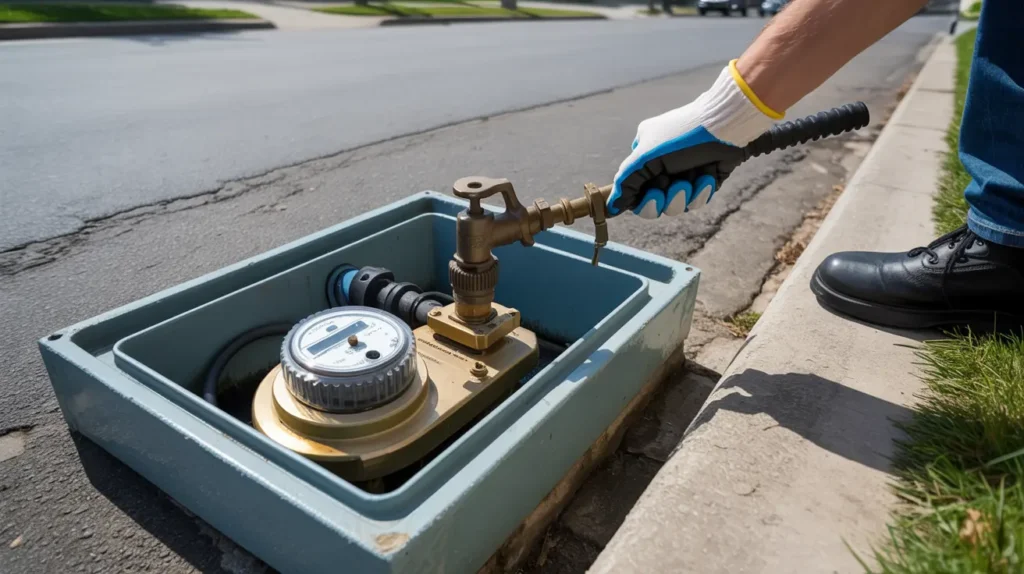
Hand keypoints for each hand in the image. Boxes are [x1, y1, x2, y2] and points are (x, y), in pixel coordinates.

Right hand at [608, 62, 782, 218]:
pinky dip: (702, 192)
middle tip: (669, 187)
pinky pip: (697, 200)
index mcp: (644, 154)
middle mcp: (663, 165)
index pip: (633, 190)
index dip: (642, 200)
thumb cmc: (683, 136)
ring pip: (676, 205)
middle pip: (654, 202)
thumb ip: (625, 182)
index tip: (652, 194)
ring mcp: (685, 173)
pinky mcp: (704, 180)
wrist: (727, 125)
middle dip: (664, 199)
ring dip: (683, 196)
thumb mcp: (646, 156)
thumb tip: (611, 207)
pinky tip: (707, 175)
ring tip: (691, 179)